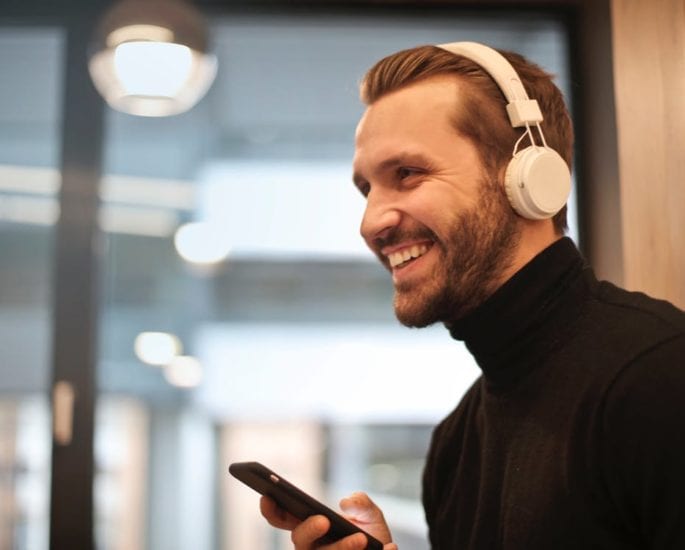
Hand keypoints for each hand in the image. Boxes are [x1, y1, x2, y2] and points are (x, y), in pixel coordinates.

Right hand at [260, 491, 397, 549]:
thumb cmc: (372, 536)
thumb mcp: (370, 514)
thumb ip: (361, 502)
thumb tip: (346, 503)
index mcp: (312, 528)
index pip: (284, 520)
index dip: (273, 511)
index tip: (267, 497)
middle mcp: (314, 549)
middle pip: (300, 542)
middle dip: (308, 530)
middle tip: (324, 520)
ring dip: (342, 549)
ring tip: (361, 539)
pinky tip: (390, 548)